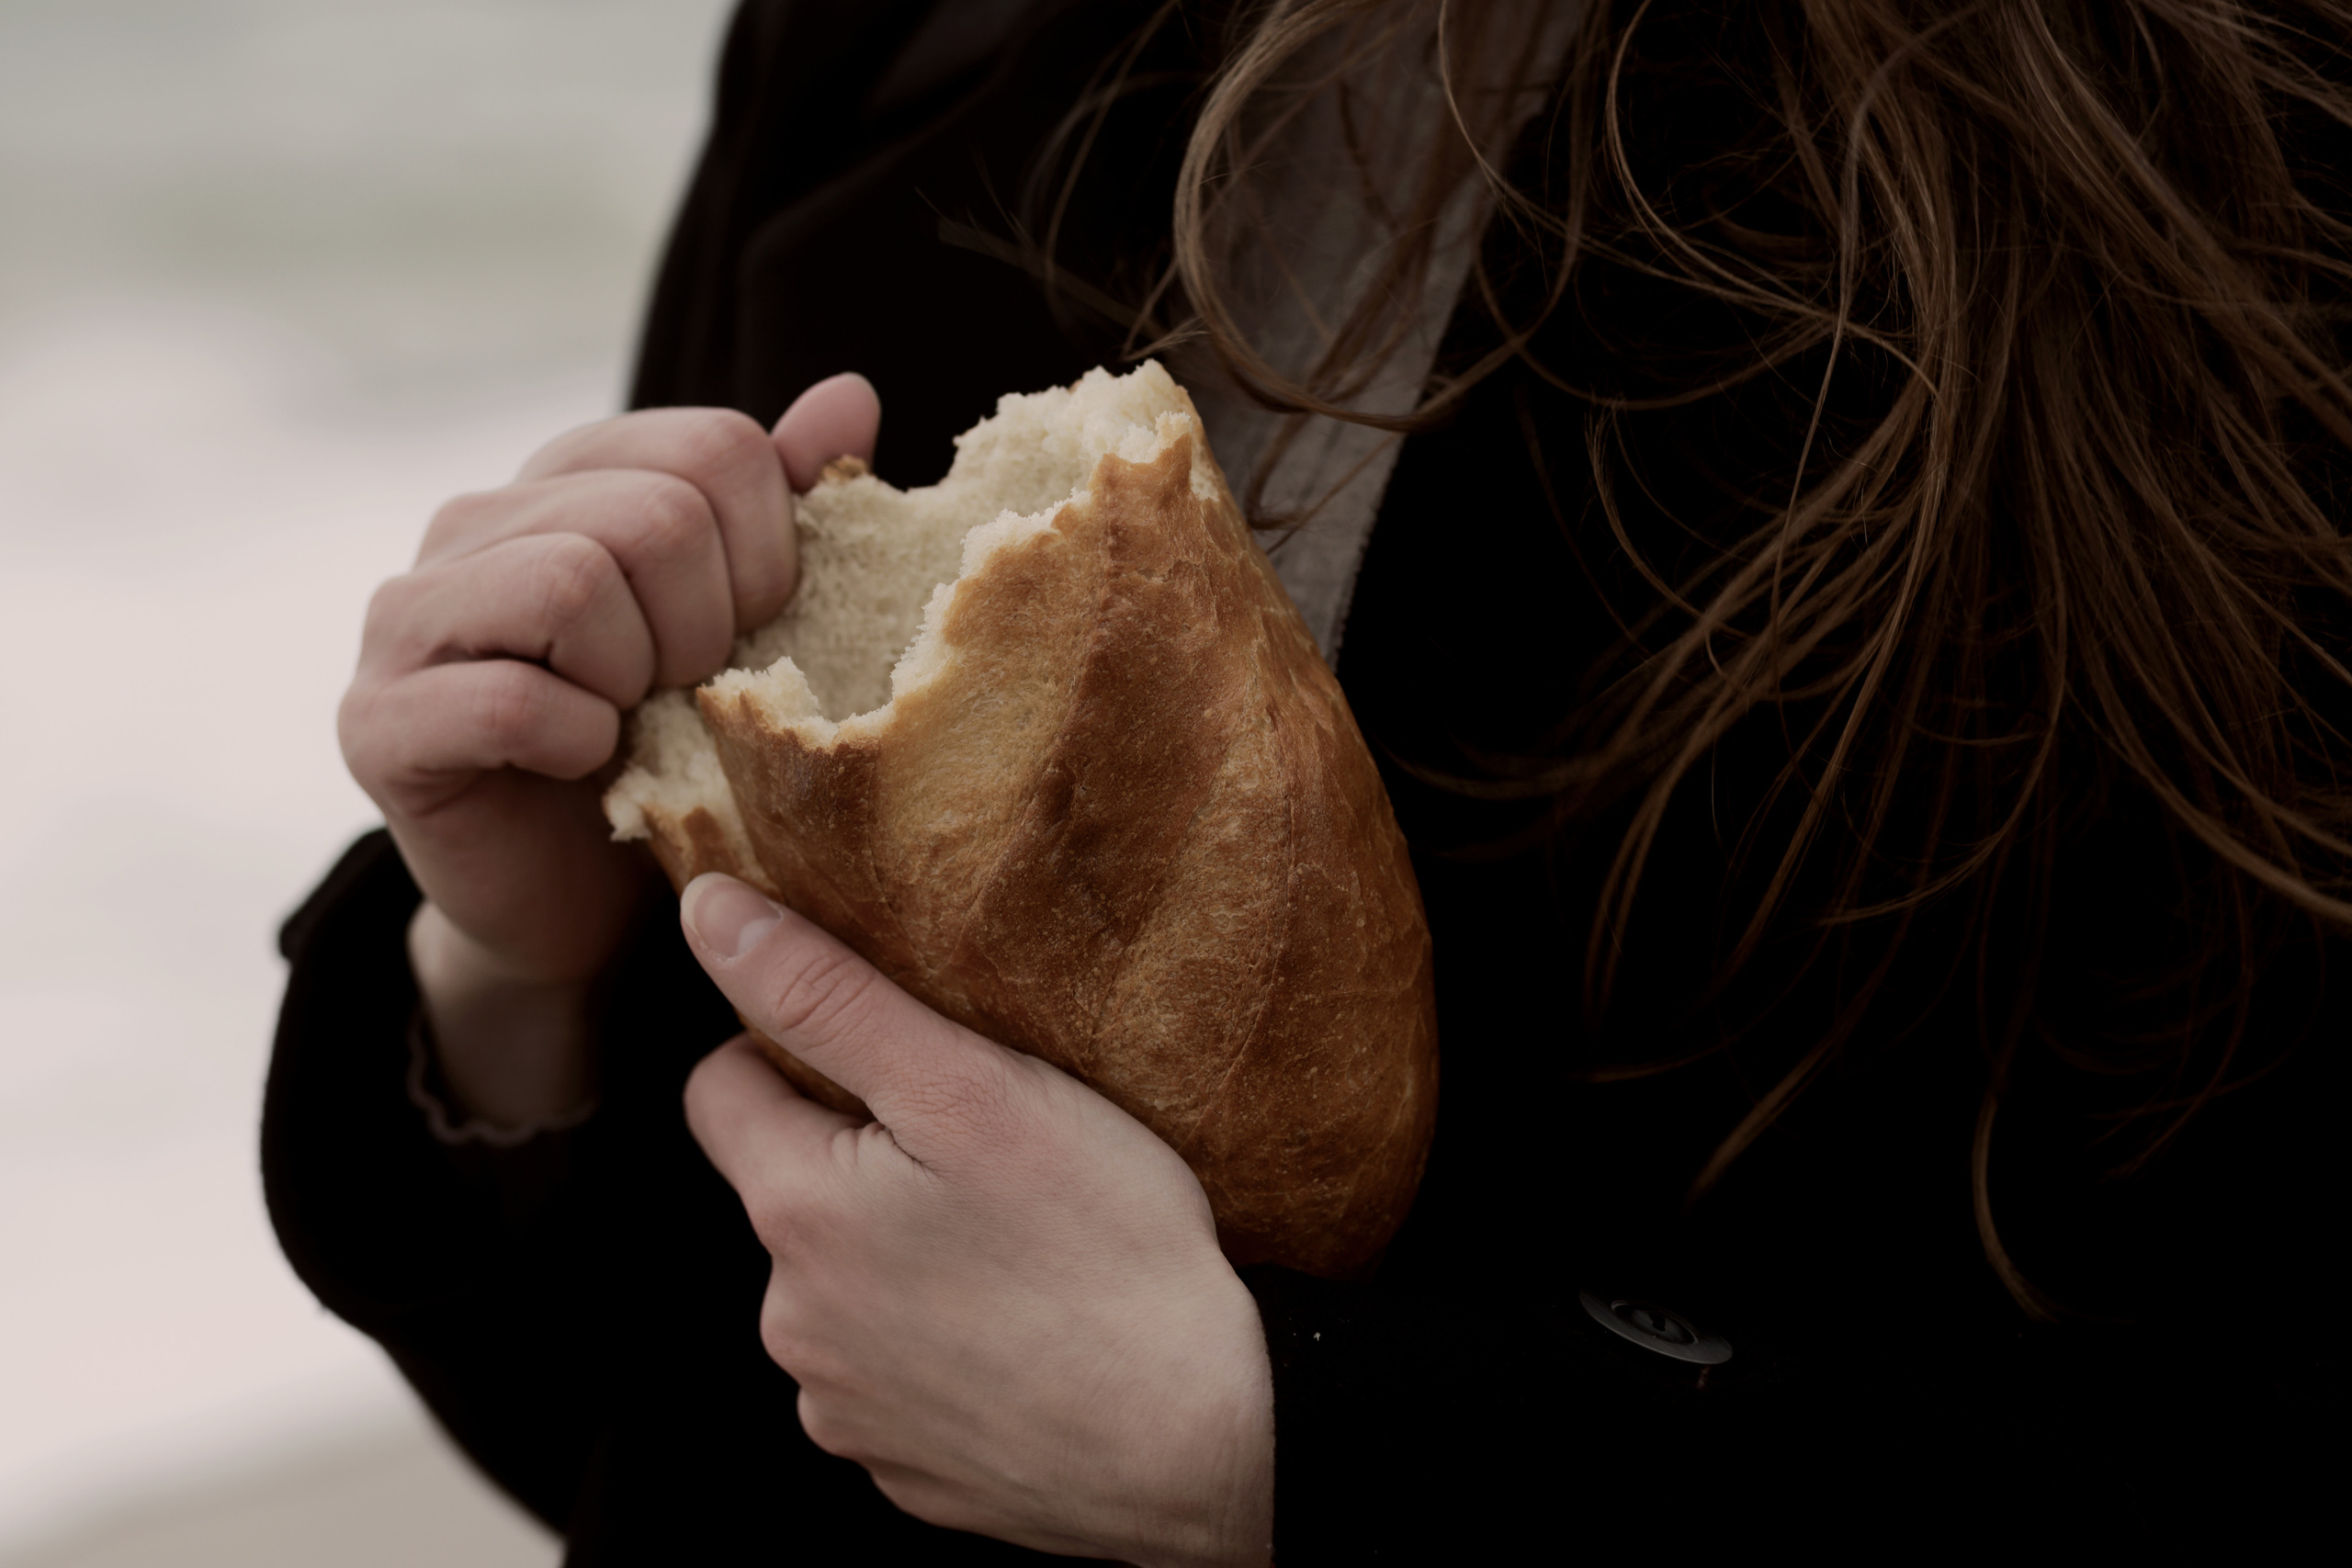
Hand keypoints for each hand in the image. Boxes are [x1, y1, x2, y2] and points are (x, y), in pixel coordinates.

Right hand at [339, 375, 880, 1123]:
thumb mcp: (746, 626)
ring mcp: (408, 614)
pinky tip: (583, 767)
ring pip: (574, 584)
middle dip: (707, 626)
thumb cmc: (672, 748)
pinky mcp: (377, 720)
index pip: (715, 447)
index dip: (768, 554)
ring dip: (637, 679)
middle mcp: (474, 521)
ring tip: (629, 723)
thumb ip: (787, 507)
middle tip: (684, 693)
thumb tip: (849, 395)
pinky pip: (513, 700)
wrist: (578, 900)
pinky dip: (579, 745)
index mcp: (572, 476)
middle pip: (653, 515)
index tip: (749, 631)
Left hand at [680, 874, 1275, 1567]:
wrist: (1206, 1440)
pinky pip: (893, 1382)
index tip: (892, 1055)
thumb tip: (709, 913)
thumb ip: (829, 995)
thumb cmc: (1105, 1249)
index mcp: (797, 1211)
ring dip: (895, 1262)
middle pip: (787, 1195)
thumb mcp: (972, 1087)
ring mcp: (845, 1409)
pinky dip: (939, 1351)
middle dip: (858, 1162)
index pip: (721, 1088)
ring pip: (839, 1295)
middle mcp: (793, 1323)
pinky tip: (1023, 1333)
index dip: (794, 1050)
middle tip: (980, 1151)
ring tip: (1014, 1247)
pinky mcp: (904, 1473)